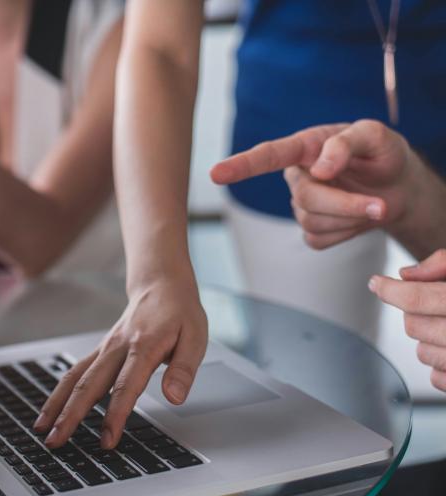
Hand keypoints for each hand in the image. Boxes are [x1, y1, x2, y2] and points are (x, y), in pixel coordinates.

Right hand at [34, 278, 207, 448]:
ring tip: (42, 430)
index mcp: (144, 346)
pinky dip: (61, 391)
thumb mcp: (195, 337)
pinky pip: (76, 370)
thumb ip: (184, 369)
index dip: (116, 415)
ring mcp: (106, 347)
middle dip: (71, 415)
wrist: (161, 284)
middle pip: (90, 384)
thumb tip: (174, 397)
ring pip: (76, 377)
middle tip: (57, 441)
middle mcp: (119, 347)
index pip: (126, 386)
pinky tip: (51, 408)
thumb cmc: (180, 312)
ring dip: (58, 404)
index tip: (107, 440)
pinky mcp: (101, 349)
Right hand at [211, 120, 420, 249]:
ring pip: (312, 222)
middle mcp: (298, 176)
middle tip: (380, 205)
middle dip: (344, 205)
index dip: (241, 166)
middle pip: (305, 198)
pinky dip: (346, 234)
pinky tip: (357, 219)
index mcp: (306, 147)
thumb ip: (347, 143)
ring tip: (375, 205)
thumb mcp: (376, 136)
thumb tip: (319, 169)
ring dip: (350, 218)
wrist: (399, 188)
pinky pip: (319, 240)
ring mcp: (303, 206)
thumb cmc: (384, 155)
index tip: (216, 174)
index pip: (268, 156)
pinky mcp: (312, 230)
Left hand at [368, 249, 445, 391]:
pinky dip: (440, 364)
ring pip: (421, 352)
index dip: (390, 289)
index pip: (416, 297)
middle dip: (417, 313)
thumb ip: (443, 263)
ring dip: (428, 339)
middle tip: (437, 305)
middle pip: (413, 325)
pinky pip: (435, 378)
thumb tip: (406, 274)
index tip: (376, 283)